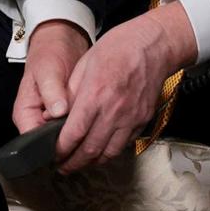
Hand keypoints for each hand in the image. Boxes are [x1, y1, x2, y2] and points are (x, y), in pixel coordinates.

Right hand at [13, 20, 89, 134]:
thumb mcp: (48, 70)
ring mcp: (53, 117)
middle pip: (50, 143)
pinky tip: (99, 120)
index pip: (33, 142)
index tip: (71, 142)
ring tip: (95, 130)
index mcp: (25, 114)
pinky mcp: (69, 112)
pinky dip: (85, 123)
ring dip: (78, 133)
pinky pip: (76, 125)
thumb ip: (52, 92)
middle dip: (68, 142)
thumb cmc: (49, 53)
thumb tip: (58, 113)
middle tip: (88, 136)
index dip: (51, 146)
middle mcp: (37, 120)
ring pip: (65, 136)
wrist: (62, 40)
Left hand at [55, 0, 196, 172]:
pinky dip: (111, 151)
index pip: (72, 135)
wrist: (156, 44)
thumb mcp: (86, 63)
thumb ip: (70, 92)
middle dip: (73, 163)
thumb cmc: (120, 46)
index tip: (53, 154)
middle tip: (63, 166)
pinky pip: (125, 144)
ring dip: (92, 162)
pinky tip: (102, 148)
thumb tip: (54, 114)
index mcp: (95, 96)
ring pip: (109, 153)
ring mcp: (131, 117)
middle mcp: (113, 111)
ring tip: (81, 163)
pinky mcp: (143, 119)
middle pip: (89, 150)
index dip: (60, 150)